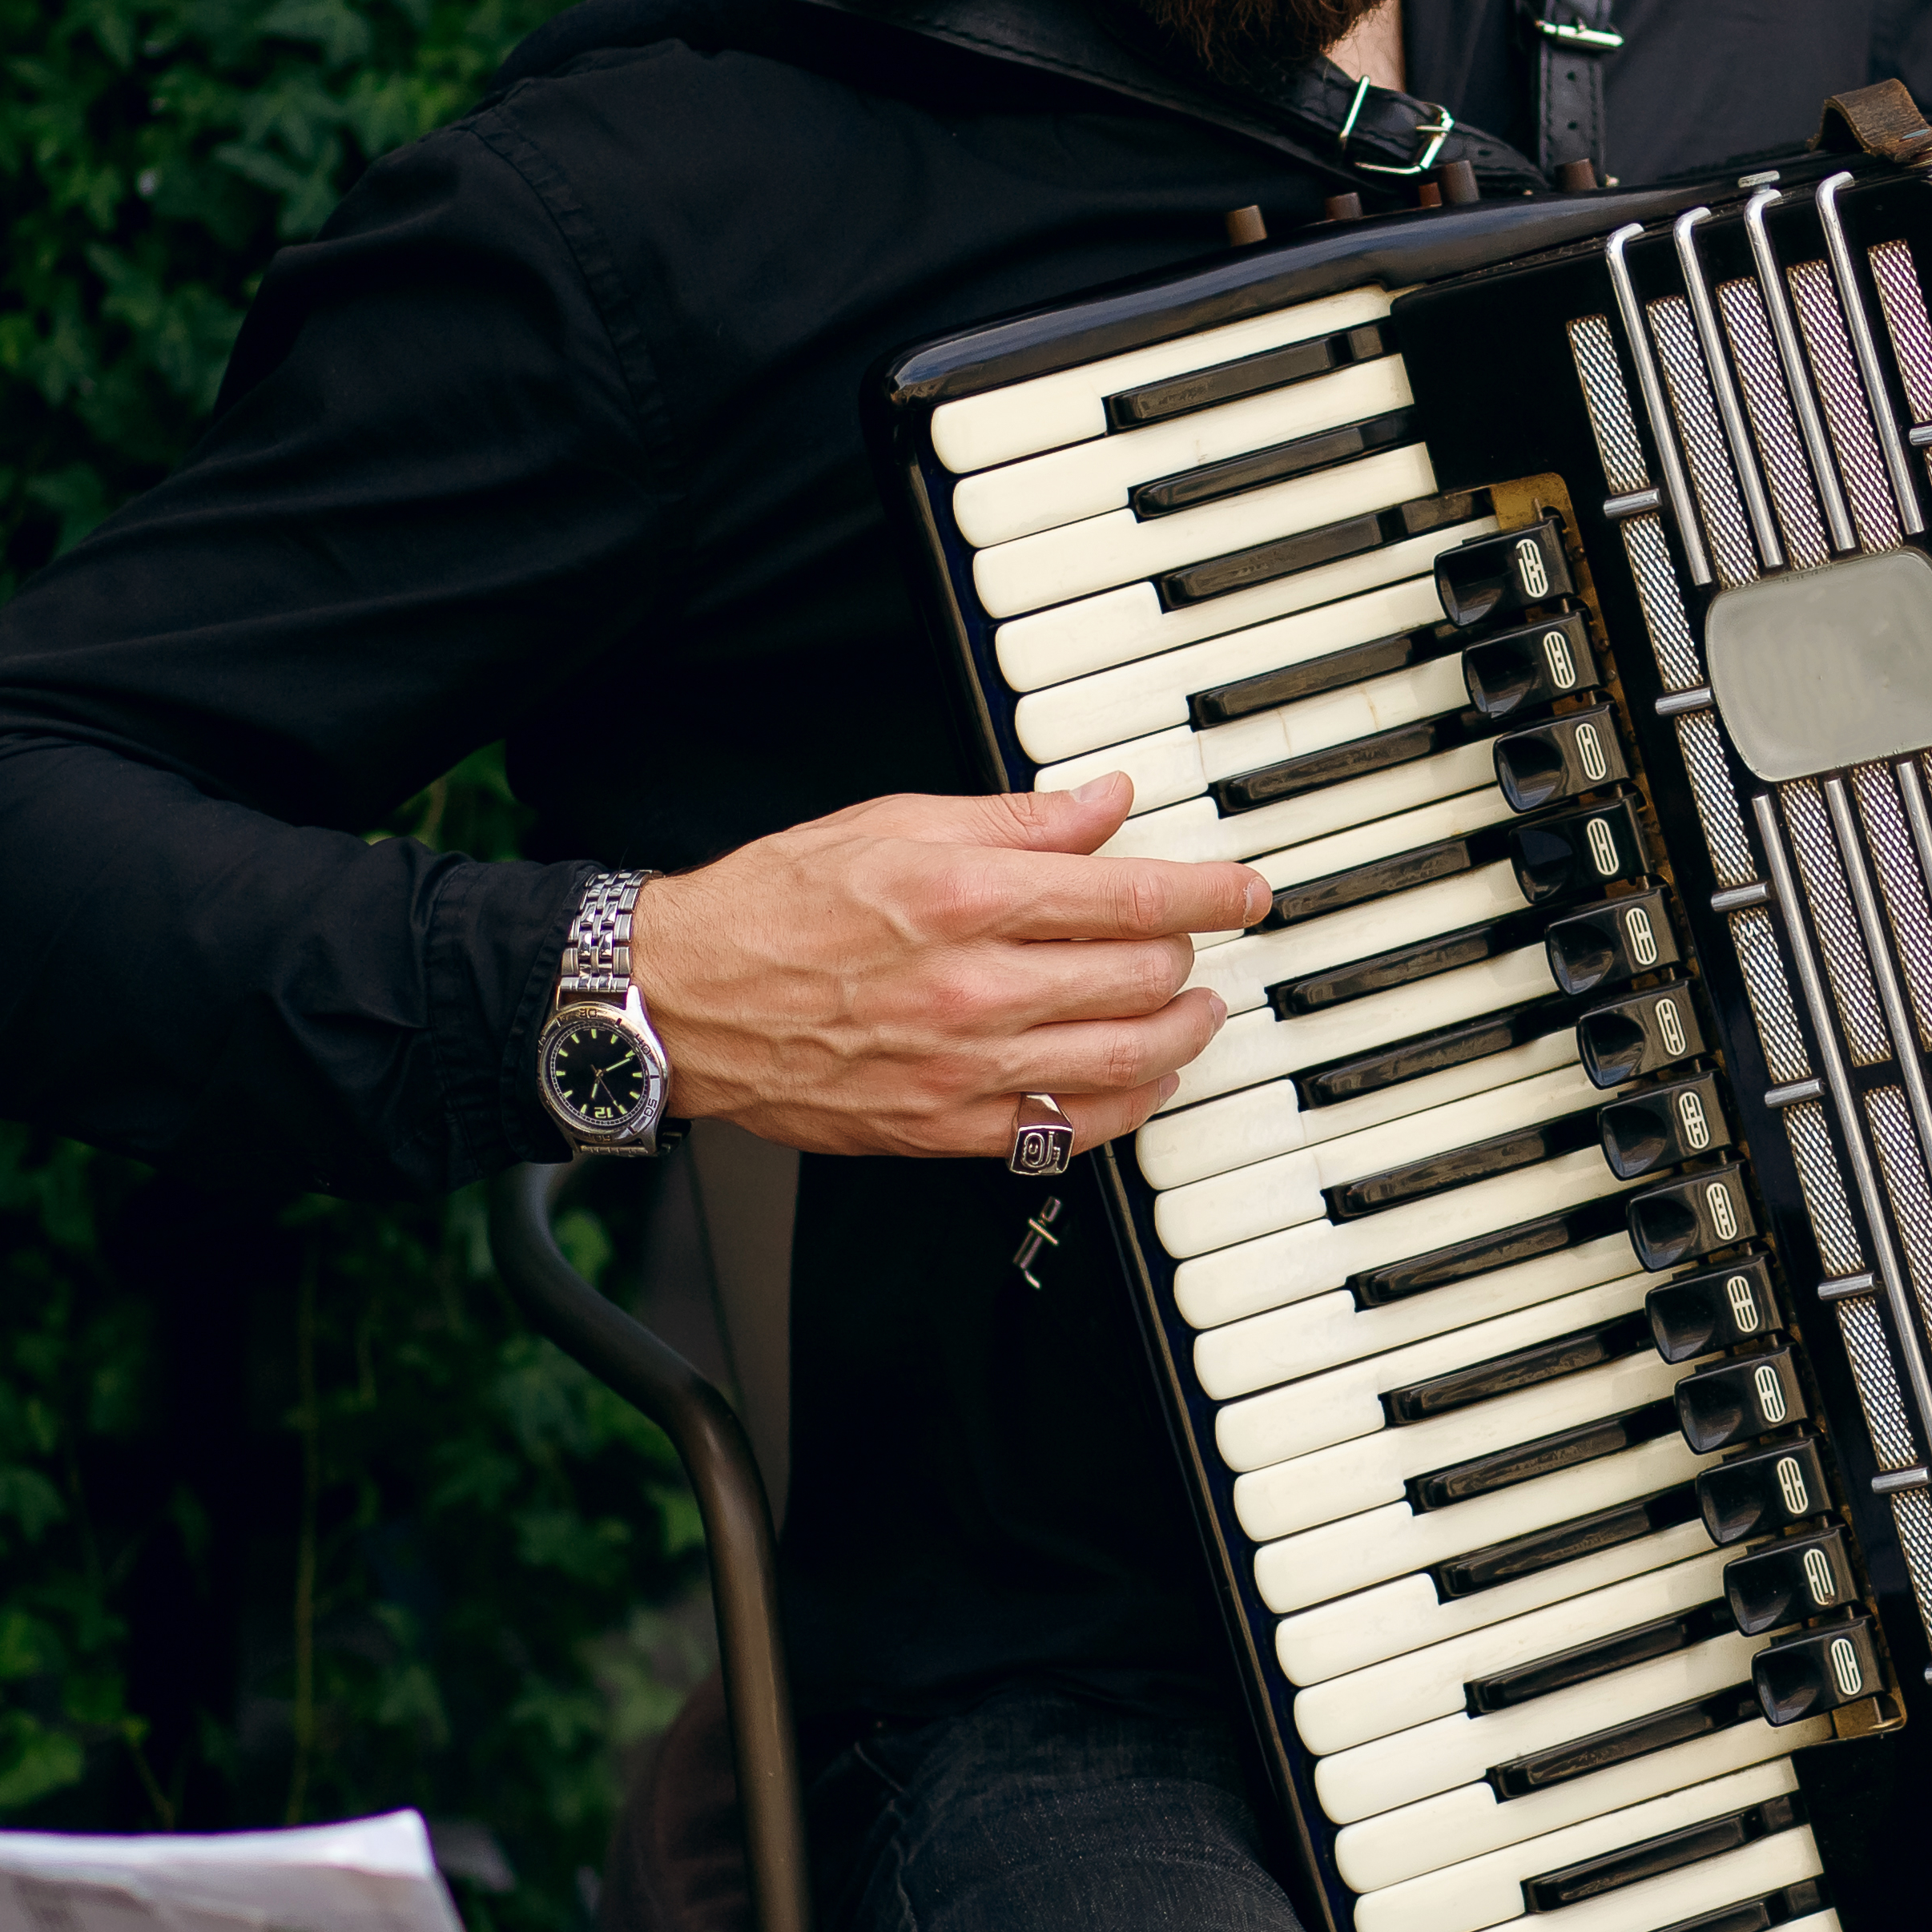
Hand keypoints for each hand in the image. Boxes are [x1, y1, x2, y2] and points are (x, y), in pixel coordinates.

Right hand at [629, 774, 1262, 1156]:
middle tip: (1194, 938)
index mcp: (963, 896)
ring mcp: (965, 1067)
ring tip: (1193, 1008)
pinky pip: (1074, 1129)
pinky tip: (1146, 1077)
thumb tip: (1108, 802)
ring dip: (1181, 1030)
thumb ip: (1015, 820)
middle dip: (1186, 953)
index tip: (1246, 891)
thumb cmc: (777, 907)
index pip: (1131, 894)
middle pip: (1141, 975)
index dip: (1210, 892)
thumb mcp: (893, 823)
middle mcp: (973, 986)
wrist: (685, 1000)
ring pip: (1126, 1058)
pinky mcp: (948, 1128)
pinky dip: (1129, 1104)